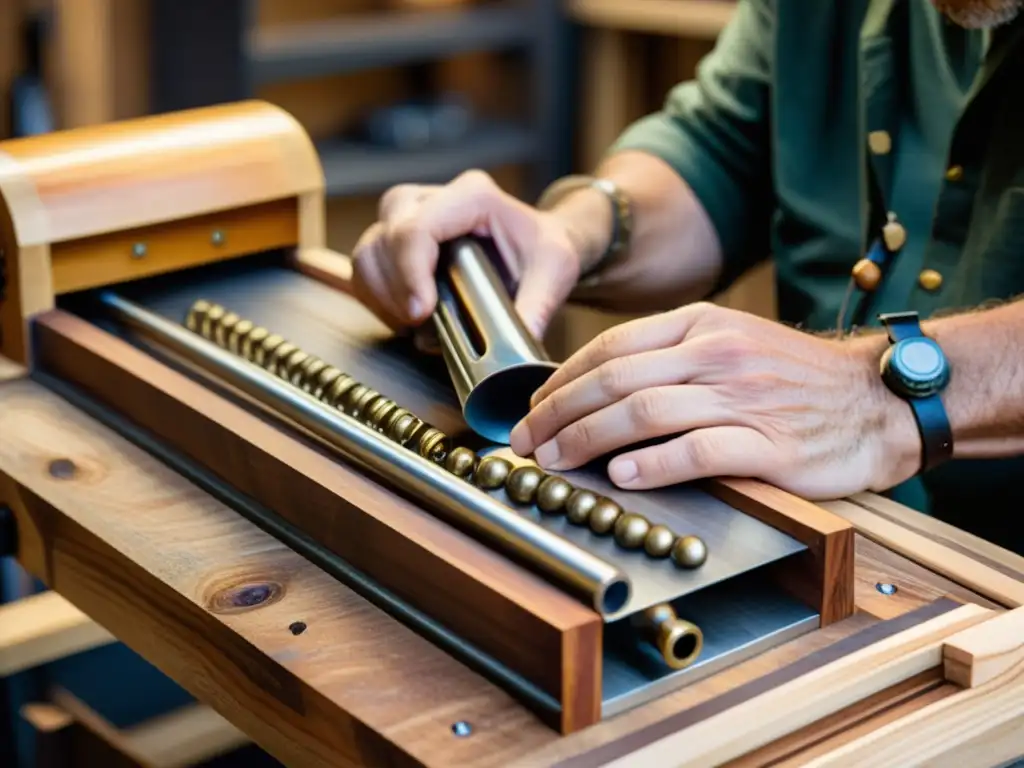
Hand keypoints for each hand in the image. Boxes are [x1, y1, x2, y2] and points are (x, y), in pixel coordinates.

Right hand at [348, 170, 586, 339]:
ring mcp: (408, 215)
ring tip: (414, 324)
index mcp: (472, 196)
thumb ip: (536, 310)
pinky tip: (405, 317)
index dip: (410, 272)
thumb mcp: (554, 273)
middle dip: (396, 290)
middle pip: (385, 238)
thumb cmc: (541, 249)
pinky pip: (365, 266)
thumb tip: (516, 354)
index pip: (418, 227)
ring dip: (382, 297)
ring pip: (367, 252)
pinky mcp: (393, 237)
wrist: (534, 243)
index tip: (421, 313)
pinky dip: (377, 298)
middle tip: (421, 325)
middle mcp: (432, 197)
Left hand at [509, 302, 920, 498]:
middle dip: (558, 413)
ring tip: (557, 461)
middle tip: (527, 442)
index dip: (562, 379)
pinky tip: (622, 477)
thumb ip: (671, 357)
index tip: (534, 407)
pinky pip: (698, 451)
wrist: (876, 399)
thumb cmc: (795, 378)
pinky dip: (653, 465)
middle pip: (615, 380)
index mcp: (703, 325)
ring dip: (588, 438)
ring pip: (645, 412)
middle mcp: (717, 354)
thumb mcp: (732, 343)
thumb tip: (599, 387)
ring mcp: (743, 397)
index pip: (611, 347)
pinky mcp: (769, 444)